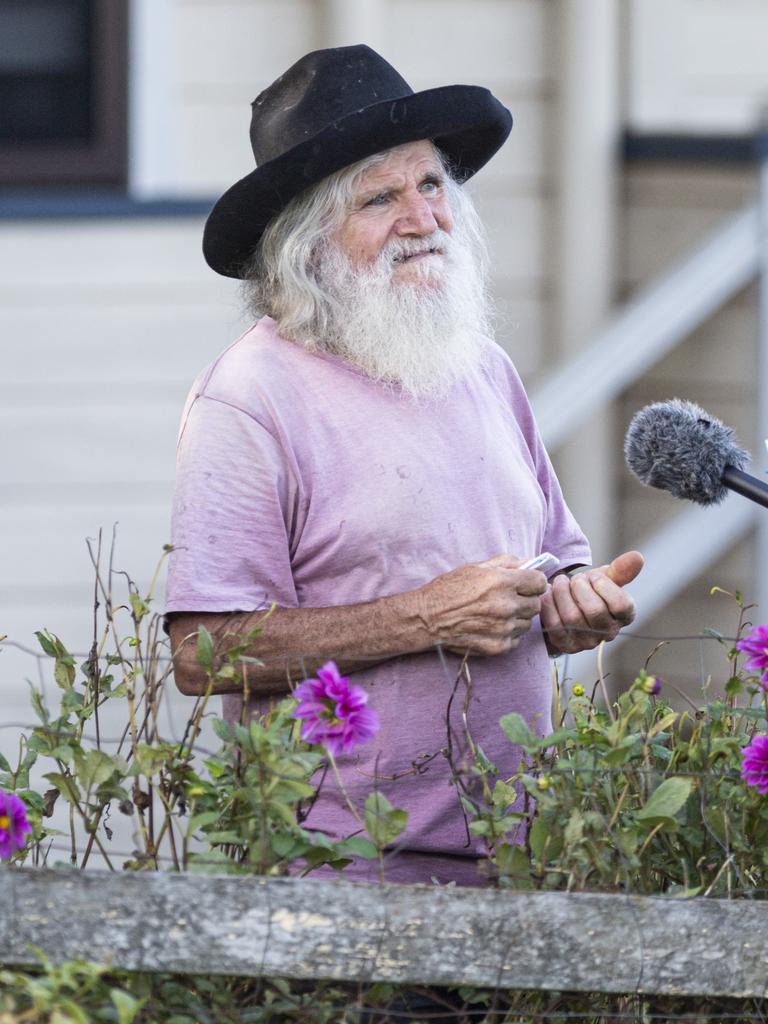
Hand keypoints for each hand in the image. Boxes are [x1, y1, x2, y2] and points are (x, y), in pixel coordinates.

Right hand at [414, 554, 547, 656]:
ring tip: (497, 615)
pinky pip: (517, 640)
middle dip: (526, 601)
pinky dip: (509, 634)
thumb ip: (505, 562)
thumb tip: (528, 562)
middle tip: (510, 600)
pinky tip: (493, 628)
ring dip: (517, 618)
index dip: (534, 582)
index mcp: (502, 582)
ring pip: (527, 623)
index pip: (540, 582)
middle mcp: (506, 605)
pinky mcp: (498, 646)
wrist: (427, 618)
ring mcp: (503, 628)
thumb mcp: (475, 567)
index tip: (527, 584)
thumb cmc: (447, 590)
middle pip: (536, 604)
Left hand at [540, 550, 643, 655]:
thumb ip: (621, 569)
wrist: (564, 606)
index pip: (621, 605)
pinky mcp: (565, 644)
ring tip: (560, 582)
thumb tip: (637, 557)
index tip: (594, 577)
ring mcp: (586, 642)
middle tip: (574, 579)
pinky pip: (554, 624)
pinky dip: (549, 603)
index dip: (604, 586)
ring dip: (562, 592)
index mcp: (624, 617)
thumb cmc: (589, 591)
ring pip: (572, 617)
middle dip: (580, 587)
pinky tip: (548, 594)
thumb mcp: (605, 578)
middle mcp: (607, 633)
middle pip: (595, 611)